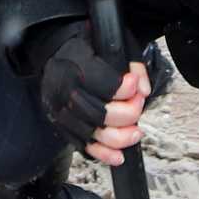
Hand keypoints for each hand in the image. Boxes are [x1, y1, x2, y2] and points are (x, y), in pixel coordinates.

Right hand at [29, 24, 148, 163]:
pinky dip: (102, 154)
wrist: (54, 49)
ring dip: (120, 138)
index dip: (125, 89)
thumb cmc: (87, 44)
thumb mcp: (113, 42)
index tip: (135, 85)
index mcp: (76, 63)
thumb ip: (133, 65)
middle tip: (138, 104)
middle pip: (100, 114)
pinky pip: (82, 146)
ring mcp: (60, 110)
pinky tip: (118, 156)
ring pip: (93, 134)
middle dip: (128, 114)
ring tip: (136, 131)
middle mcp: (64, 89)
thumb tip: (144, 90)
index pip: (103, 84)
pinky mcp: (61, 125)